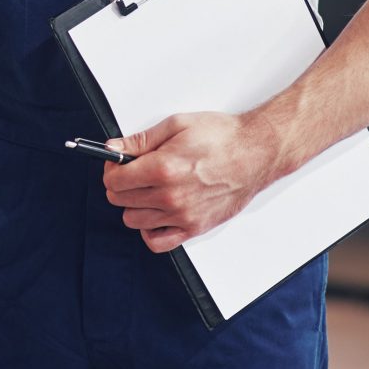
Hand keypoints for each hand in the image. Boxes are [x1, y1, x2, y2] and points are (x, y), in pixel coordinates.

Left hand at [102, 112, 283, 252]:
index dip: (111, 169)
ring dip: (134, 206)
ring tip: (147, 190)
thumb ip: (140, 141)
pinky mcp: (194, 228)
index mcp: (163, 168)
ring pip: (134, 221)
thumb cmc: (222, 137)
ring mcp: (182, 216)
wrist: (256, 152)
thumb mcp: (176, 126)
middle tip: (133, 173)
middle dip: (120, 185)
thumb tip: (113, 148)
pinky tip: (155, 214)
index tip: (117, 163)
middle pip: (120, 200)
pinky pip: (157, 242)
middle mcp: (170, 196)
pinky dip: (149, 231)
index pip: (114, 180)